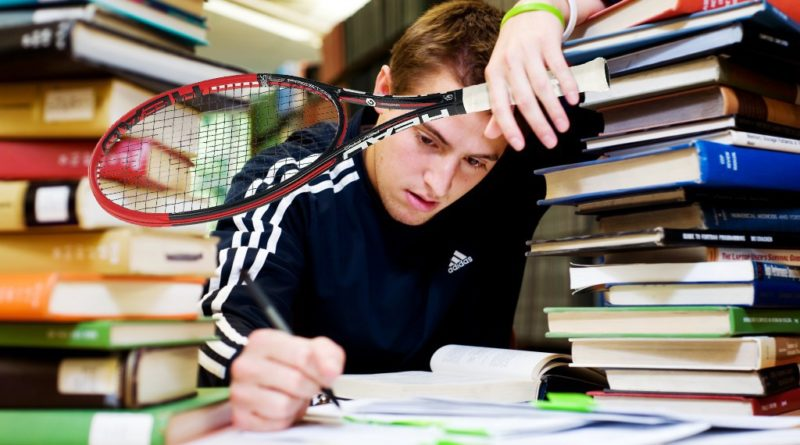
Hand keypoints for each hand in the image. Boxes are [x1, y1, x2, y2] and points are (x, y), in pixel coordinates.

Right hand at [229, 329, 344, 430]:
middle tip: (309, 385)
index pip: (303, 355)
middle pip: (296, 381)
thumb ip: (327, 355)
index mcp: (262, 341)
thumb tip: (331, 372)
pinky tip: (280, 406)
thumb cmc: (290, 361)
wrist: (263, 375)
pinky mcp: (241, 416)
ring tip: (292, 395)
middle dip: (311, 387)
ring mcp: (239, 391)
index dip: (322, 369)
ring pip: (284, 405)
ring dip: (297, 404)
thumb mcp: (312, 348)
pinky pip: (276, 423)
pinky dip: (286, 418)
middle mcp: (245, 365)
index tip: (326, 375)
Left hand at [484, 0, 579, 150]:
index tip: (520, 145)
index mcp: (494, 74)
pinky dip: (567, 86)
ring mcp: (529, 52)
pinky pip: (559, 69)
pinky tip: (573, 100)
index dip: (509, 127)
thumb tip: (491, 133)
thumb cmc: (513, 49)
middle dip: (539, 125)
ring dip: (555, 110)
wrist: (527, 14)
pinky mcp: (547, 43)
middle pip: (524, 100)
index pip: (500, 106)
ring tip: (562, 126)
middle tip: (550, 141)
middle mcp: (510, 63)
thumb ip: (498, 105)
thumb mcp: (499, 75)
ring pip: (543, 87)